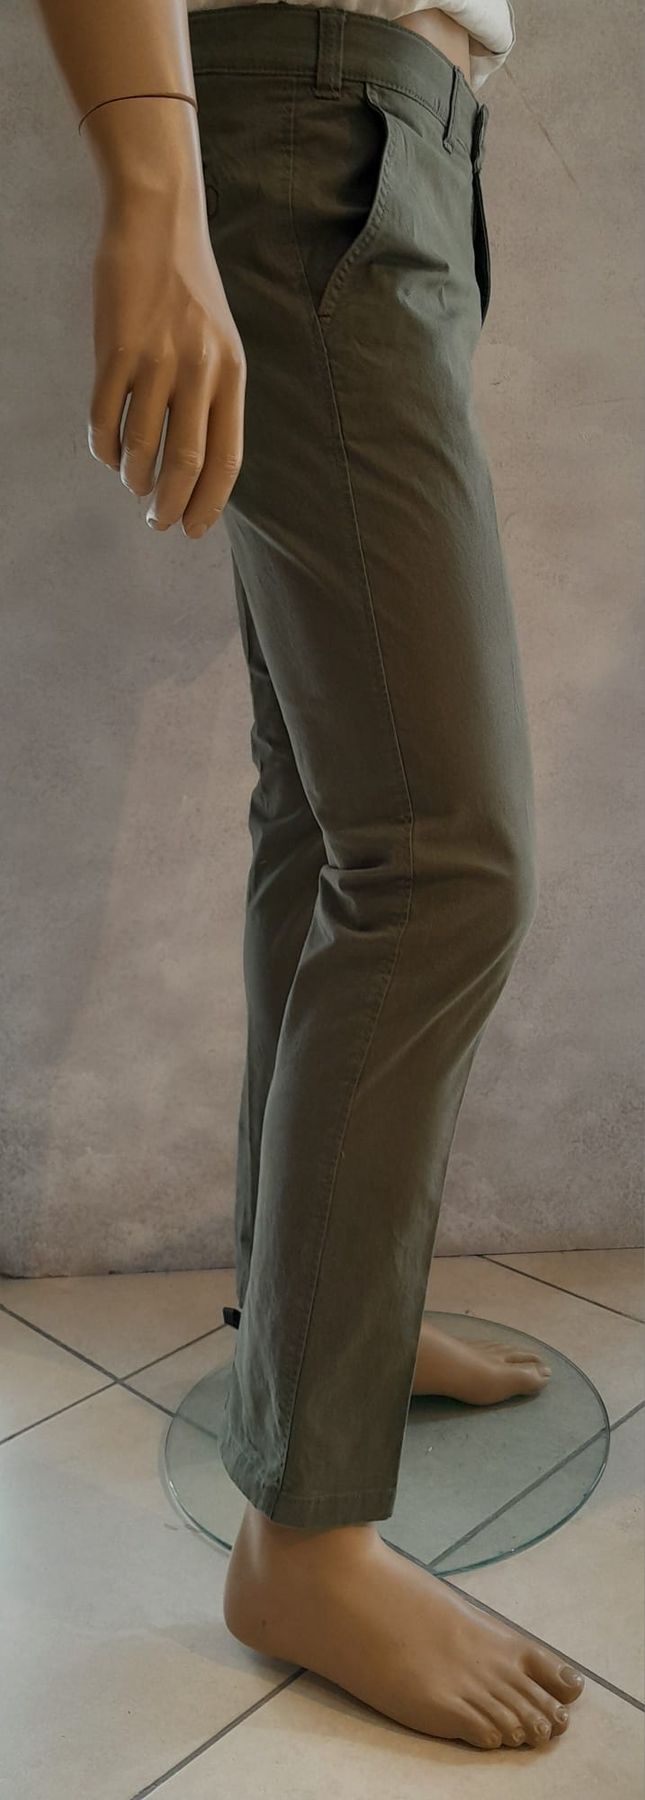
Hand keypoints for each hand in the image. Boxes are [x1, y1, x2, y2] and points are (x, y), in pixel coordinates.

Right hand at [88, 184, 245, 537]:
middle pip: (186, 462)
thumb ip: (212, 396)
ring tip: (132, 483)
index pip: (227, 457)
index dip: (210, 501)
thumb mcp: (219, 341)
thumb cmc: (188, 288)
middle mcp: (200, 370)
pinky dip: (102, 447)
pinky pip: (105, 416)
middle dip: (170, 505)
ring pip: (142, 446)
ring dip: (134, 477)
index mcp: (231, 374)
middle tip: (157, 522)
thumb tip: (197, 461)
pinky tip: (105, 453)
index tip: (195, 529)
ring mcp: (156, 359)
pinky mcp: (115, 347)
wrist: (158, 220)